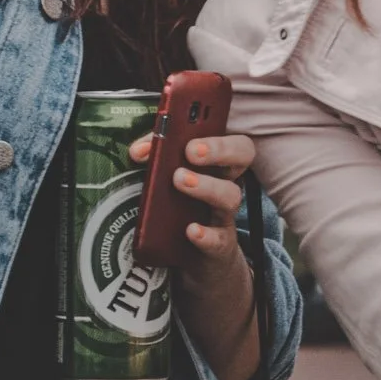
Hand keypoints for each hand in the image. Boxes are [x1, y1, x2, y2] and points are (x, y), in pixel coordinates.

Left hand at [127, 131, 256, 279]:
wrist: (195, 258)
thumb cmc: (181, 206)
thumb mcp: (168, 176)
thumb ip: (155, 157)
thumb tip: (138, 151)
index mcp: (216, 160)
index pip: (228, 132)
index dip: (214, 125)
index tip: (192, 121)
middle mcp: (226, 181)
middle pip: (242, 154)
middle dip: (219, 148)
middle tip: (191, 150)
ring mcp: (225, 213)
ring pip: (231, 195)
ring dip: (206, 186)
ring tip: (180, 180)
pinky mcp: (220, 244)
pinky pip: (219, 239)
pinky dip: (205, 234)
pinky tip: (190, 230)